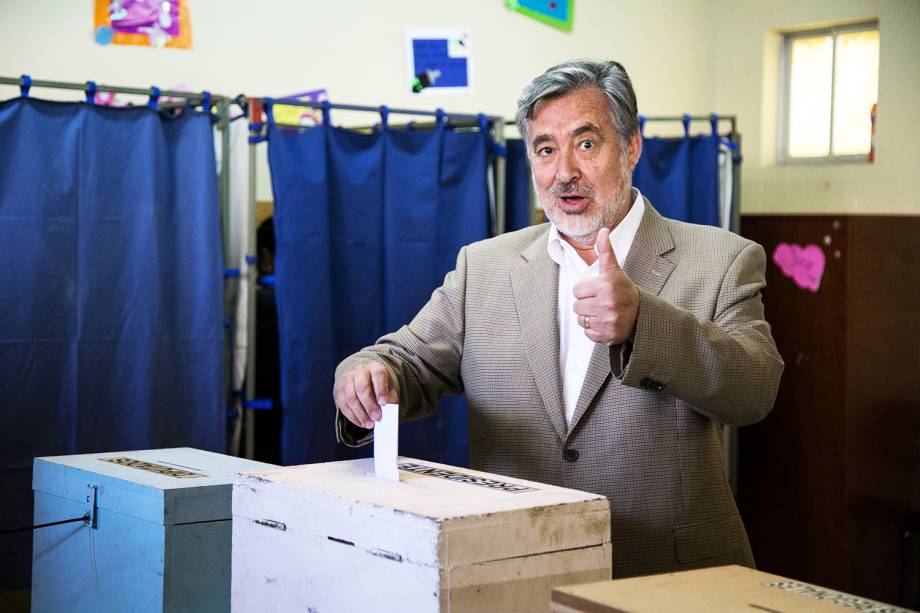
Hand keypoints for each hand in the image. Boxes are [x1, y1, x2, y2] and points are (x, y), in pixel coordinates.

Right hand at [333, 363, 397, 429]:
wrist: (363, 379)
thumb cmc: (379, 387)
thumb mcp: (388, 390)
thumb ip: (390, 401)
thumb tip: (388, 415)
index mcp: (375, 368)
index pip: (378, 375)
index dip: (380, 389)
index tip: (383, 403)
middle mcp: (360, 371)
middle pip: (362, 388)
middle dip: (369, 405)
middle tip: (376, 418)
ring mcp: (347, 380)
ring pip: (351, 398)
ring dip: (360, 414)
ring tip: (369, 424)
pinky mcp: (339, 390)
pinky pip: (343, 405)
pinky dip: (353, 417)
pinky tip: (361, 423)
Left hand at [572, 227, 639, 345]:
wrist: (642, 314)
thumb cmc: (623, 290)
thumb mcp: (614, 270)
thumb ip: (605, 251)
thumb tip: (603, 230)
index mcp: (606, 287)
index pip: (577, 290)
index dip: (585, 290)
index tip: (598, 290)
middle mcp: (606, 304)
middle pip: (577, 306)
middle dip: (586, 304)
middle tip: (600, 302)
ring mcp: (607, 321)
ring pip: (581, 320)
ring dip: (588, 317)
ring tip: (602, 312)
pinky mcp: (607, 335)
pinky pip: (588, 333)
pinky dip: (594, 330)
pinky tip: (604, 323)